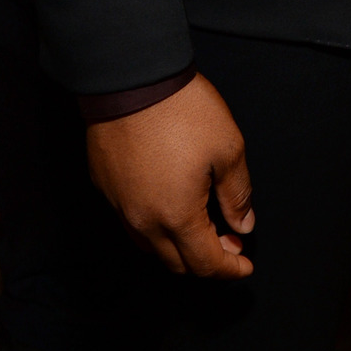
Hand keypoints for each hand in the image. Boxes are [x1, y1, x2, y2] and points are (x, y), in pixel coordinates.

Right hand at [87, 73, 254, 277]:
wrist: (131, 80)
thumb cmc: (182, 111)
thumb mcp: (227, 148)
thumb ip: (237, 193)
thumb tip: (243, 224)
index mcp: (177, 217)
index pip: (205, 263)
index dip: (229, 269)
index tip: (244, 266)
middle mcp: (143, 222)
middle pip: (176, 263)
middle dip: (206, 260)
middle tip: (229, 242)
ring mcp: (120, 206)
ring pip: (151, 247)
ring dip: (178, 246)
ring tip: (202, 225)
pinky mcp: (106, 188)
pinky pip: (131, 222)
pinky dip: (155, 226)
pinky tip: (170, 204)